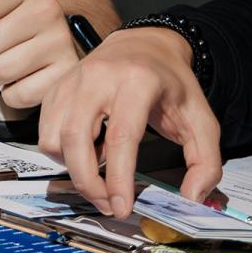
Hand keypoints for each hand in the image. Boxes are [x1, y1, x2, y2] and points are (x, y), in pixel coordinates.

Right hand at [38, 26, 220, 216]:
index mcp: (137, 82)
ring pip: (54, 138)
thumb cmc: (171, 84)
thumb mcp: (202, 120)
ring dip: (72, 168)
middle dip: (88, 183)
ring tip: (99, 173)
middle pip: (76, 140)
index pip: (121, 136)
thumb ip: (206, 162)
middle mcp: (97, 77)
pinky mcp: (55, 88)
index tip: (122, 207)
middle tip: (107, 204)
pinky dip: (62, 153)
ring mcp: (71, 81)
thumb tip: (192, 197)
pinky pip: (46, 131)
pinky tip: (87, 153)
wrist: (145, 45)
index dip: (118, 178)